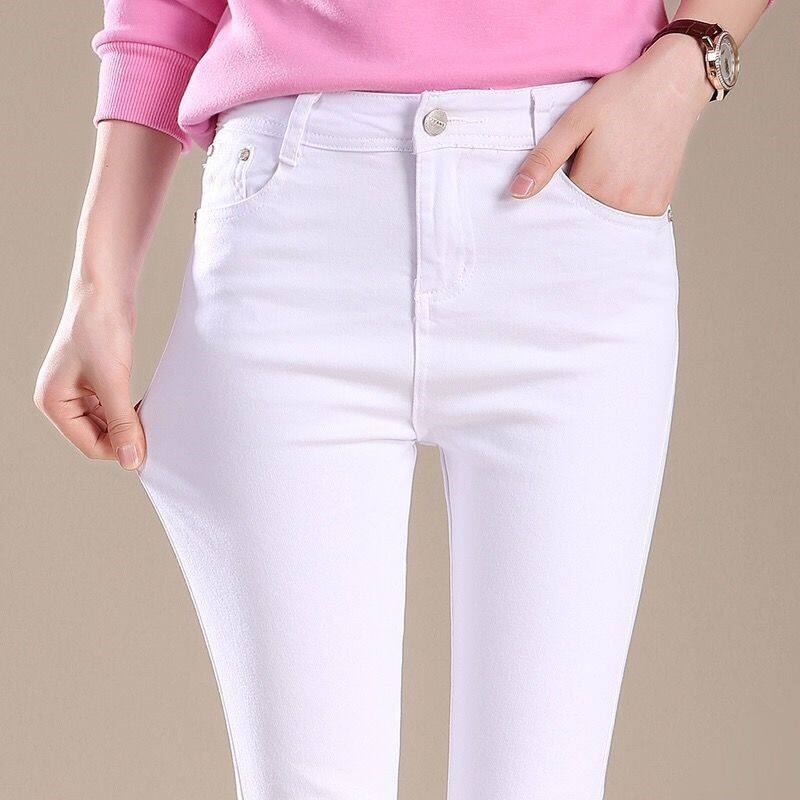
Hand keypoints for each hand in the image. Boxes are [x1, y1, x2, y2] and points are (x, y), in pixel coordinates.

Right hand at [34, 283, 144, 470]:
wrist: (105, 290)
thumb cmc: (100, 329)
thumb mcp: (113, 381)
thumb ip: (121, 422)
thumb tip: (131, 460)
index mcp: (53, 402)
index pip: (89, 445)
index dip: (120, 449)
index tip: (149, 447)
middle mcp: (60, 399)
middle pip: (97, 437)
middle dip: (124, 436)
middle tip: (155, 431)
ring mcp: (76, 391)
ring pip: (107, 424)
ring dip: (128, 423)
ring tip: (151, 415)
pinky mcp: (94, 381)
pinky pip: (112, 408)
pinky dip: (129, 410)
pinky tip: (146, 405)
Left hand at [509, 35, 713, 214]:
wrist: (676, 81)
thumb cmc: (624, 96)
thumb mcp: (575, 121)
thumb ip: (545, 158)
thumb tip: (517, 192)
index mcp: (594, 187)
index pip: (559, 207)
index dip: (556, 188)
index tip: (567, 165)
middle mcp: (621, 204)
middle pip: (583, 214)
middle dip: (577, 196)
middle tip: (591, 159)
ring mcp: (643, 206)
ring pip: (604, 216)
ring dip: (599, 200)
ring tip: (609, 163)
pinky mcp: (659, 203)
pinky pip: (627, 214)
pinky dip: (620, 201)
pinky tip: (624, 173)